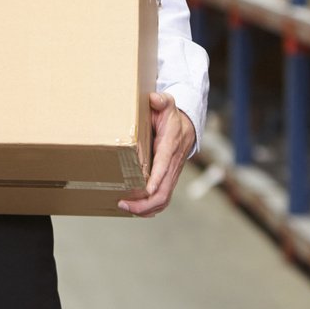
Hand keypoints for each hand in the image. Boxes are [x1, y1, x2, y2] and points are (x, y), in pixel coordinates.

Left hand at [118, 93, 195, 217]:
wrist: (186, 127)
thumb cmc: (172, 117)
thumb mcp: (167, 105)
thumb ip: (162, 101)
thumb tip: (155, 99)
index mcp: (170, 148)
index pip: (164, 168)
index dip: (154, 181)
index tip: (143, 191)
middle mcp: (172, 165)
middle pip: (163, 192)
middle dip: (144, 203)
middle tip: (123, 204)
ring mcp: (171, 175)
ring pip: (163, 199)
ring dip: (145, 209)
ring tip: (126, 208)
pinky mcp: (168, 179)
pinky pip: (162, 198)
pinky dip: (150, 208)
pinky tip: (136, 210)